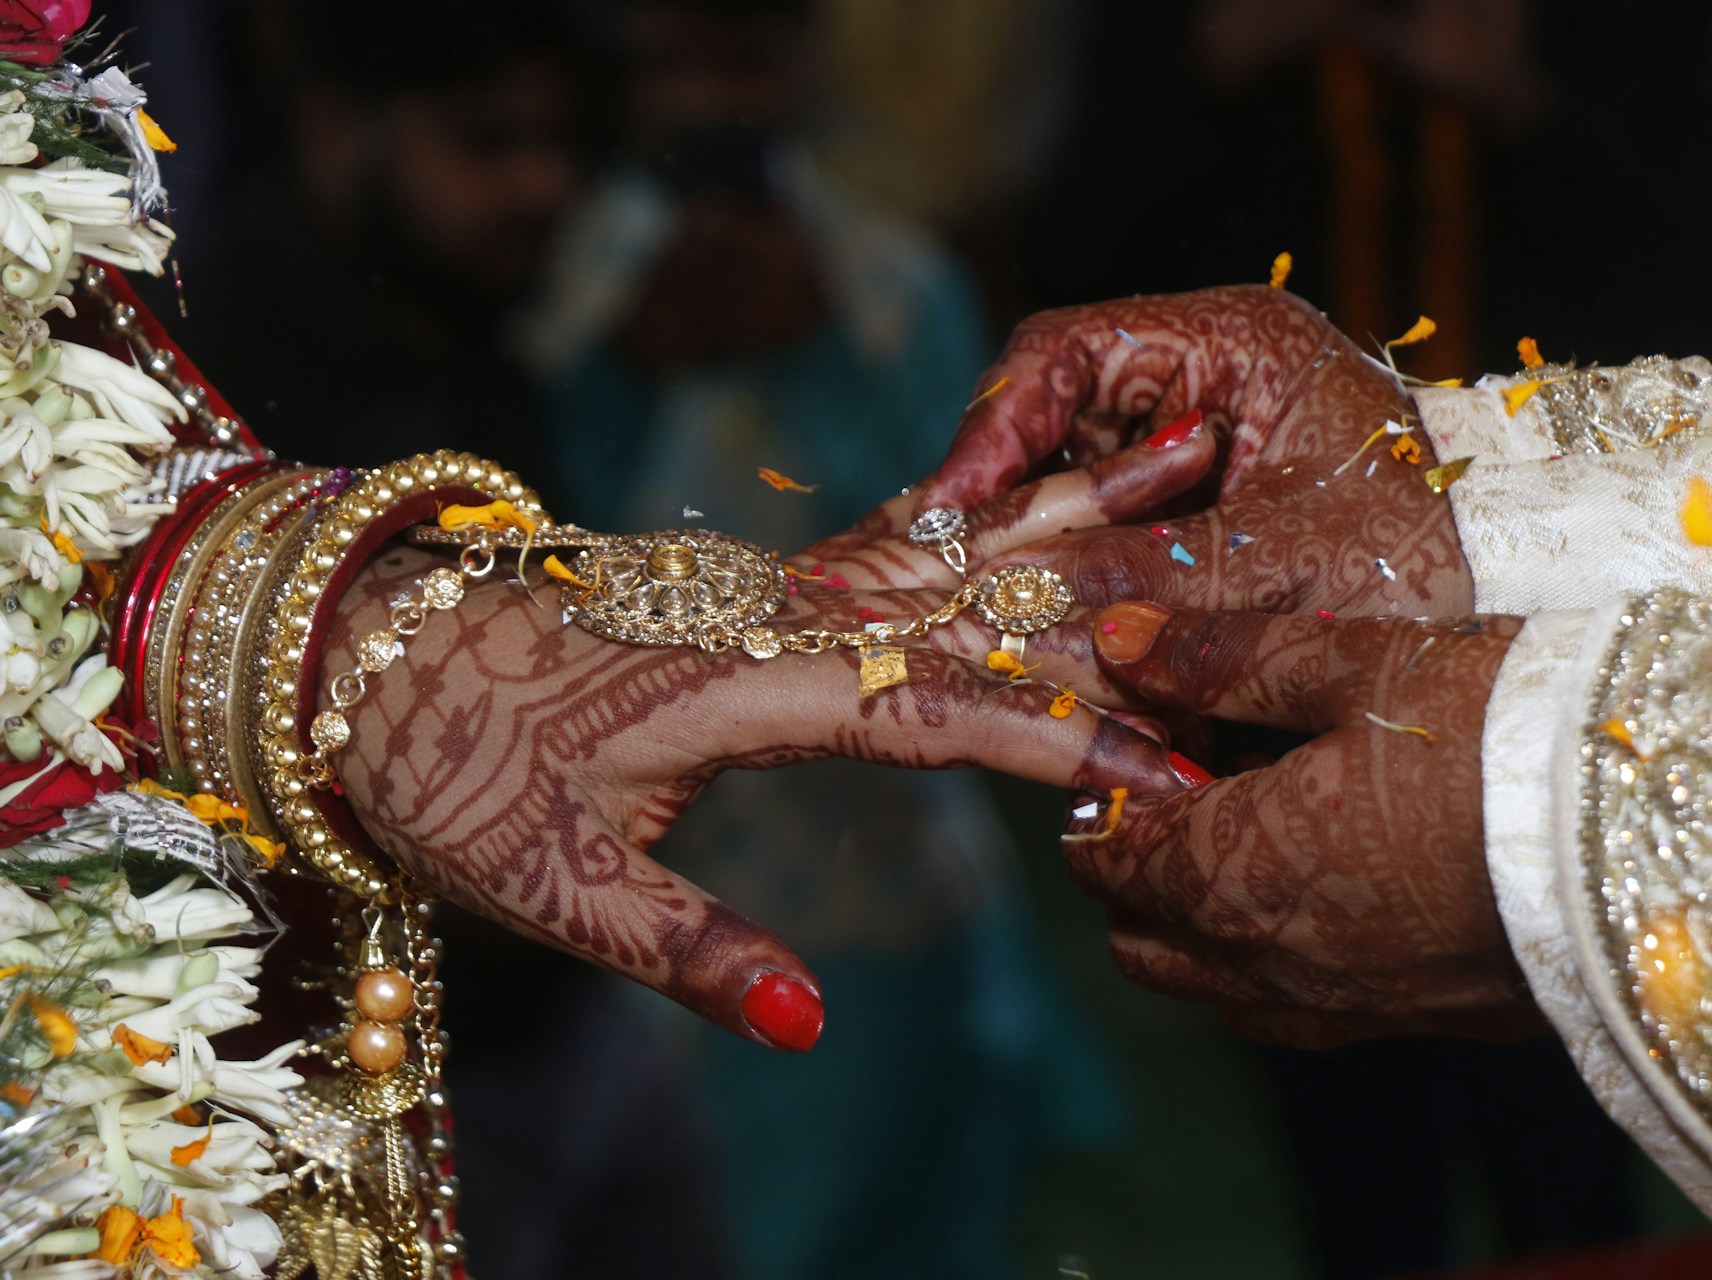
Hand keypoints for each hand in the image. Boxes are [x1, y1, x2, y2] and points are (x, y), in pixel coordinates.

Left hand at [325, 549, 1193, 1053]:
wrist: (363, 656)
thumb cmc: (451, 771)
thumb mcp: (552, 886)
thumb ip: (689, 950)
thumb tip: (812, 1027)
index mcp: (743, 680)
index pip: (935, 710)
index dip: (1055, 742)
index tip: (1165, 765)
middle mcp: (774, 608)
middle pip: (968, 590)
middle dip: (1104, 567)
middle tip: (1229, 513)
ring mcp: (769, 581)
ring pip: (943, 551)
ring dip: (1064, 514)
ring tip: (1178, 452)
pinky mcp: (761, 584)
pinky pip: (901, 554)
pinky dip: (994, 534)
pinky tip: (1057, 508)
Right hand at [918, 286, 1473, 617]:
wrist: (1524, 597)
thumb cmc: (1440, 552)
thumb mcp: (1289, 562)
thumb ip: (1155, 574)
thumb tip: (1023, 602)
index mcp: (1232, 341)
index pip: (1068, 350)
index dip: (995, 425)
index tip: (957, 507)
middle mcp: (1206, 377)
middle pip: (1056, 421)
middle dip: (1014, 505)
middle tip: (968, 579)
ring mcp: (1200, 441)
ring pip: (1075, 486)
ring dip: (1048, 556)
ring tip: (1016, 619)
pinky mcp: (1201, 507)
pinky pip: (1113, 536)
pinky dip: (1091, 587)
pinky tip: (1076, 638)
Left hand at [1066, 599, 1538, 1046]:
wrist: (1668, 834)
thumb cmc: (1500, 733)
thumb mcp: (1354, 665)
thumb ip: (1221, 658)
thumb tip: (1117, 640)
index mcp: (1231, 873)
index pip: (1103, 858)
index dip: (1109, 793)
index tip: (1156, 736)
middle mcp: (1269, 966)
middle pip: (1142, 938)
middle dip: (1142, 866)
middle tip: (1203, 779)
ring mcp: (1344, 1009)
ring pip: (1216, 984)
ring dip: (1207, 918)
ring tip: (1274, 825)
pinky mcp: (1419, 1026)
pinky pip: (1302, 1010)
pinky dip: (1283, 957)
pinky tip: (1343, 879)